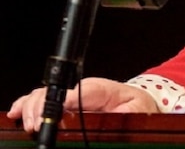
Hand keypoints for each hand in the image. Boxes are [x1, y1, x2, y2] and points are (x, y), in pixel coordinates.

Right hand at [7, 78, 158, 131]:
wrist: (138, 102)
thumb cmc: (136, 105)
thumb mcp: (135, 110)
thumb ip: (121, 115)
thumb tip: (108, 119)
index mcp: (102, 89)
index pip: (80, 91)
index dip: (64, 101)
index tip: (55, 113)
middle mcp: (83, 89)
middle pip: (57, 92)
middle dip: (42, 105)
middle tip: (36, 124)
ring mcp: (73, 94)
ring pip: (45, 94)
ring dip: (32, 106)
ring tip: (28, 121)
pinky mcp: (66, 102)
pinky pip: (44, 100)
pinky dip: (28, 104)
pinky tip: (18, 112)